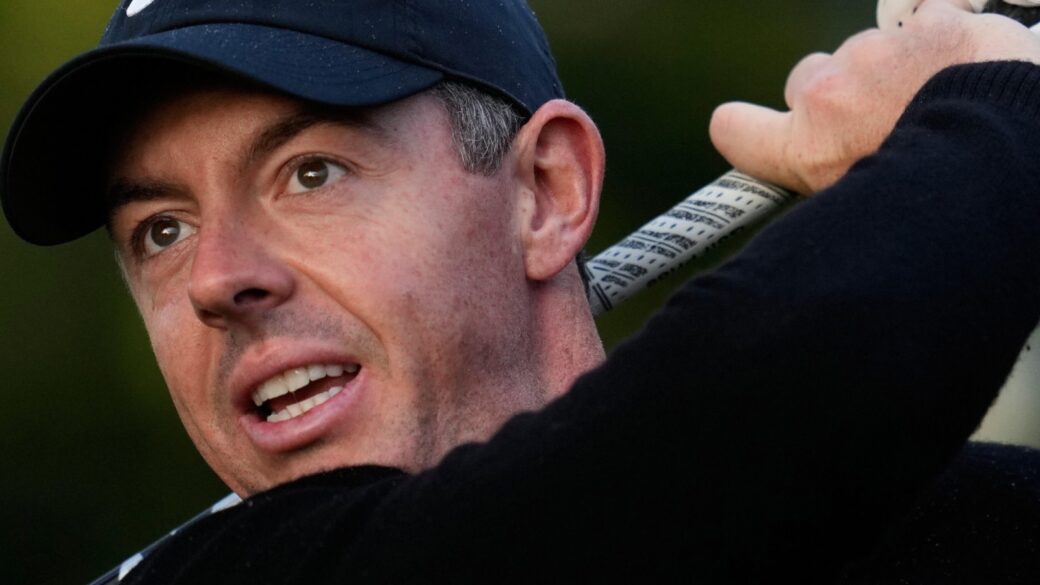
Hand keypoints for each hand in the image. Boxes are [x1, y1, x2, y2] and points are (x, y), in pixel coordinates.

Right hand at [709, 0, 1039, 194]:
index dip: (743, 129)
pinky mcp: (931, 26)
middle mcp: (828, 96)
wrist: (1005, 162)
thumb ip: (830, 186)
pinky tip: (965, 74)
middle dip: (839, 98)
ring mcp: (878, 55)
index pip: (736, 130)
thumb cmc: (940, 209)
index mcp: (807, 149)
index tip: (746, 130)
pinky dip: (944, 44)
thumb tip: (822, 202)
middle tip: (882, 127)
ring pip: (870, 52)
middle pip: (808, 82)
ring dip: (896, 71)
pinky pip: (928, 25)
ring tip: (941, 106)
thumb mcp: (863, 214)